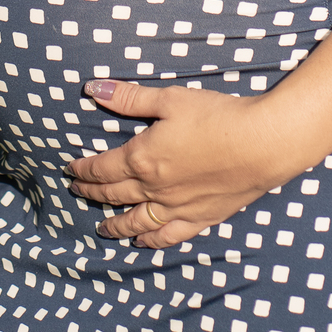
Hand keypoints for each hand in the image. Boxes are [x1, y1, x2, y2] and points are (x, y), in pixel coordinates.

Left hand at [67, 79, 280, 248]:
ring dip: (115, 225)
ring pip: (136, 222)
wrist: (260, 145)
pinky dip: (150, 241)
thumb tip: (93, 89)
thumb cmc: (215, 117)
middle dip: (91, 193)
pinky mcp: (200, 218)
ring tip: (101, 228)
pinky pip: (168, 236)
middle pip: (114, 195)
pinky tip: (142, 243)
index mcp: (142, 158)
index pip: (102, 168)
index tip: (71, 170)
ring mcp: (177, 208)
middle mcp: (154, 189)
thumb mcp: (169, 100)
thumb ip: (129, 98)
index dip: (84, 170)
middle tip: (76, 192)